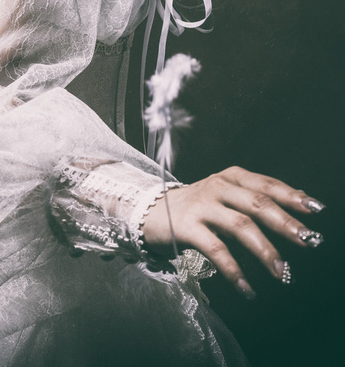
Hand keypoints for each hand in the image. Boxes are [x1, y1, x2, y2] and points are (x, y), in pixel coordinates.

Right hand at [141, 166, 323, 297]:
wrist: (148, 210)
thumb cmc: (196, 207)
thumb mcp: (225, 195)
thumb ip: (254, 199)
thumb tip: (295, 209)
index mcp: (231, 176)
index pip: (266, 184)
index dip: (292, 196)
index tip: (316, 210)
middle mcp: (218, 186)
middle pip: (257, 203)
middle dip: (286, 223)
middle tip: (309, 241)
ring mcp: (202, 206)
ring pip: (240, 225)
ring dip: (265, 250)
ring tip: (282, 273)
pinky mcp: (187, 227)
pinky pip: (216, 250)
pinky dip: (235, 271)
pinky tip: (248, 289)